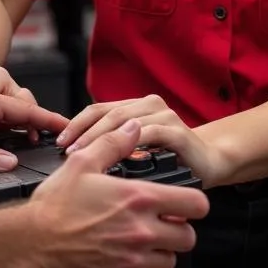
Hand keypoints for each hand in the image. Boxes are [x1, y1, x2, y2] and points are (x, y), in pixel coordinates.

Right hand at [26, 119, 208, 267]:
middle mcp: (141, 231)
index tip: (184, 202)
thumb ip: (113, 143)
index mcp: (137, 199)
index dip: (193, 202)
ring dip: (160, 251)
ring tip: (142, 241)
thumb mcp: (82, 163)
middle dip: (178, 229)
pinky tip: (128, 260)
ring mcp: (133, 261)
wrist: (32, 242)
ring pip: (169, 261)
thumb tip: (132, 128)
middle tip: (161, 222)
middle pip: (188, 237)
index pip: (195, 205)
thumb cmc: (55, 205)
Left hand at [56, 95, 228, 187]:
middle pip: (108, 114)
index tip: (60, 141)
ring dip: (102, 139)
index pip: (97, 110)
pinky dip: (132, 144)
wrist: (208, 162)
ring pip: (125, 122)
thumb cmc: (168, 157)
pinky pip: (150, 134)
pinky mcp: (178, 132)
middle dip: (84, 133)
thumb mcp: (135, 148)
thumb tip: (76, 150)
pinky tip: (119, 156)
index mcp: (134, 106)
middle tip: (68, 150)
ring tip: (85, 154)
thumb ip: (112, 142)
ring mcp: (165, 116)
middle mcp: (149, 105)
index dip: (76, 124)